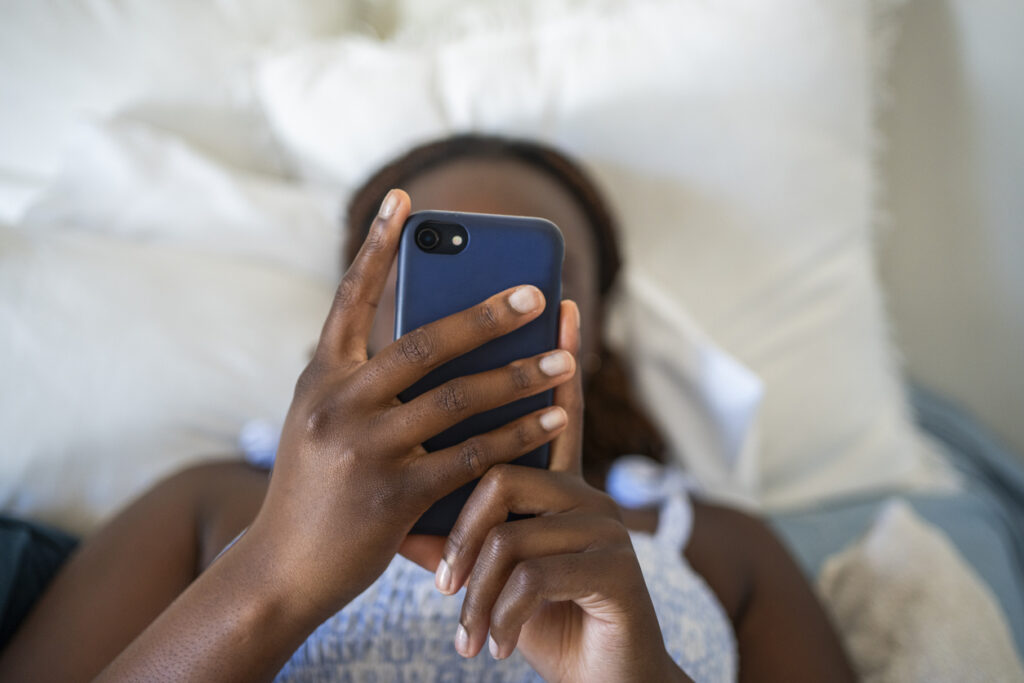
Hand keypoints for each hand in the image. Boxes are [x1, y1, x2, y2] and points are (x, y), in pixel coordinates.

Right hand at [244, 189, 576, 620]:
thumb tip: (433, 337)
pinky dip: (518, 434)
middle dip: (488, 315)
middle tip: (537, 292)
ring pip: (458, 398)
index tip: (404, 199)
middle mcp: (337, 403)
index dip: (377, 246)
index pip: (350, 297)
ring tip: (567, 358)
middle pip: (425, 343)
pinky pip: (472, 455)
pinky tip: (554, 418)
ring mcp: (365, 448)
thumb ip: (362, 381)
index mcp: (320, 377)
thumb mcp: (322, 423)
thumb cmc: (313, 489)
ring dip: (520, 375)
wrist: (280, 570)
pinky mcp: (394, 495)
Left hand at [431, 302, 688, 681]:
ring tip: (465, 627)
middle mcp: (585, 495)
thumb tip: (397, 506)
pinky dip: (501, 614)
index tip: (556, 305)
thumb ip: (453, 536)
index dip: (554, 359)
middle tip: (442, 583)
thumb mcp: (491, 576)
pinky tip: (493, 645)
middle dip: (464, 532)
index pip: (550, 411)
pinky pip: (533, 573)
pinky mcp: (616, 569)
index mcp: (556, 487)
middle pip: (504, 469)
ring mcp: (604, 528)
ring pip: (512, 528)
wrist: (605, 681)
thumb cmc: (544, 619)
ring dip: (479, 588)